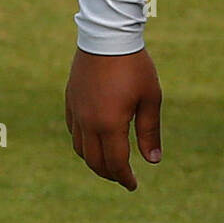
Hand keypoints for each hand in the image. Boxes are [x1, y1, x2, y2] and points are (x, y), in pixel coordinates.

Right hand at [64, 47, 161, 190]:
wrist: (107, 37)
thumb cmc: (134, 66)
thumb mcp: (150, 98)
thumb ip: (150, 131)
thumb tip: (153, 161)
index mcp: (109, 124)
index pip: (115, 163)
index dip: (125, 178)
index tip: (133, 185)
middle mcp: (88, 123)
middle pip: (94, 161)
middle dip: (109, 174)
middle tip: (122, 178)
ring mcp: (76, 112)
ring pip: (80, 149)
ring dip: (94, 161)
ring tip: (109, 164)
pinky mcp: (70, 100)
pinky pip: (73, 131)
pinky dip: (83, 143)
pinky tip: (94, 141)